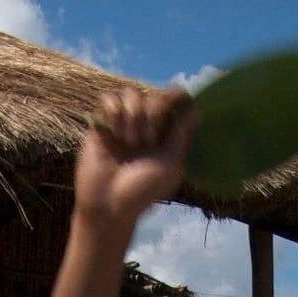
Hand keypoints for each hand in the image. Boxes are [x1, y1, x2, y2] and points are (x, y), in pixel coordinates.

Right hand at [75, 87, 195, 230]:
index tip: (176, 103)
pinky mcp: (102, 123)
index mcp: (166, 133)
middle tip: (146, 142)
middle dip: (153, 115)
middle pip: (154, 95)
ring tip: (129, 142)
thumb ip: (181, 135)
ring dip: (132, 116)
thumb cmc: (142, 190)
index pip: (175, 101)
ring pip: (131, 93)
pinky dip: (113, 112)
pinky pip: (108, 98)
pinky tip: (114, 133)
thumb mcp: (170, 165)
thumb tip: (195, 108)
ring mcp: (123, 122)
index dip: (177, 96)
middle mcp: (146, 124)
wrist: (107, 203)